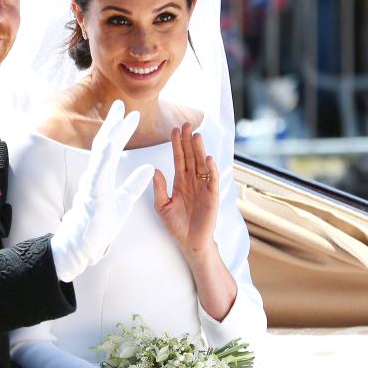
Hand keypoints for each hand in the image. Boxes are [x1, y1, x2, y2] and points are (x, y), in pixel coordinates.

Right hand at [50, 100, 153, 281]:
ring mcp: (91, 185)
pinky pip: (98, 175)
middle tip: (120, 104)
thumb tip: (150, 168)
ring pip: (100, 155)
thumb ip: (135, 184)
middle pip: (104, 145)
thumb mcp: (124, 202)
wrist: (83, 246)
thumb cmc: (100, 225)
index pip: (112, 149)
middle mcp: (94, 176)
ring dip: (109, 135)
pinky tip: (111, 146)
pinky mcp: (91, 197)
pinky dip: (104, 159)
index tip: (131, 115)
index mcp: (102, 176)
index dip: (120, 131)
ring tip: (117, 118)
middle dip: (112, 124)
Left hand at [152, 123, 219, 255]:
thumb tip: (154, 170)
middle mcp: (192, 181)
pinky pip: (212, 180)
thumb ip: (159, 188)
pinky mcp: (212, 196)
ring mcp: (203, 187)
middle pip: (191, 156)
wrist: (190, 242)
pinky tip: (208, 158)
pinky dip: (211, 169)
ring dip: (199, 150)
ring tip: (196, 135)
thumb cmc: (176, 225)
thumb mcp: (162, 206)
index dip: (177, 144)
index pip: (179, 158)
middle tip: (186, 124)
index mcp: (180, 181)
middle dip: (188, 141)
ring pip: (201, 164)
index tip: (174, 130)